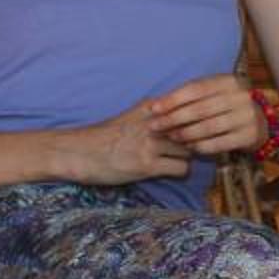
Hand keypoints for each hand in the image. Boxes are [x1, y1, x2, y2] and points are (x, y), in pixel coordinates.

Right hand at [66, 101, 196, 183]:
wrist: (78, 152)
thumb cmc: (104, 136)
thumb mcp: (131, 116)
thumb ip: (155, 115)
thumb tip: (181, 118)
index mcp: (150, 107)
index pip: (189, 107)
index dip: (198, 118)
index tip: (200, 125)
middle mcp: (153, 122)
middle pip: (194, 128)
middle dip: (198, 138)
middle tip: (196, 146)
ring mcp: (150, 144)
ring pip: (191, 149)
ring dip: (189, 156)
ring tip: (181, 159)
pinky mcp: (147, 165)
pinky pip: (181, 168)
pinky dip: (181, 171)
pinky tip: (171, 171)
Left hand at [143, 73, 262, 155]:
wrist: (261, 122)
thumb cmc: (227, 106)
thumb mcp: (213, 93)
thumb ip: (190, 97)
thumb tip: (157, 105)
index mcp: (228, 81)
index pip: (195, 89)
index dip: (172, 99)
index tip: (153, 109)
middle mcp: (240, 96)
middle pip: (200, 109)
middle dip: (174, 119)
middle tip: (155, 126)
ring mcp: (247, 117)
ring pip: (208, 127)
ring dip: (186, 134)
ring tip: (171, 137)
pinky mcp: (249, 136)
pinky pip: (219, 143)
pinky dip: (201, 146)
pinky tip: (189, 147)